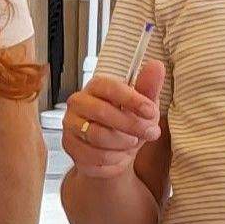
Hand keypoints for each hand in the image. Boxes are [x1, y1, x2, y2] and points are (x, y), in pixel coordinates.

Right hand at [61, 60, 164, 180]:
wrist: (116, 153)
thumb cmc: (129, 125)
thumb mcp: (144, 107)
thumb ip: (149, 88)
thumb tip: (156, 65)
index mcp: (96, 87)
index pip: (109, 87)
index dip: (131, 99)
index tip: (150, 111)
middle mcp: (78, 103)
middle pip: (102, 112)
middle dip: (131, 125)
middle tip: (150, 132)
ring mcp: (70, 124)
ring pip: (97, 135)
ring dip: (122, 143)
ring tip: (132, 143)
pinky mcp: (68, 145)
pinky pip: (92, 154)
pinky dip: (112, 158)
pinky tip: (118, 154)